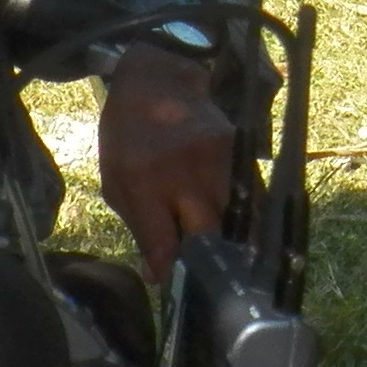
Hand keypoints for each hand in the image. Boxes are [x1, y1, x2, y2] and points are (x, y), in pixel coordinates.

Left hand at [98, 50, 237, 274]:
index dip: (175, 274)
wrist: (157, 78)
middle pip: (211, 237)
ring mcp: (217, 161)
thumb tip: (159, 275)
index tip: (180, 288)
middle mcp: (184, 173)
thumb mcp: (116, 182)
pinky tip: (245, 228)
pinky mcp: (240, 151)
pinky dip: (249, 216)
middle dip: (211, 263)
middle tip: (210, 279)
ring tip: (235, 260)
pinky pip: (251, 197)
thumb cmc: (129, 135)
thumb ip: (138, 229)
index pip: (167, 246)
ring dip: (236, 243)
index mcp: (143, 183)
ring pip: (239, 220)